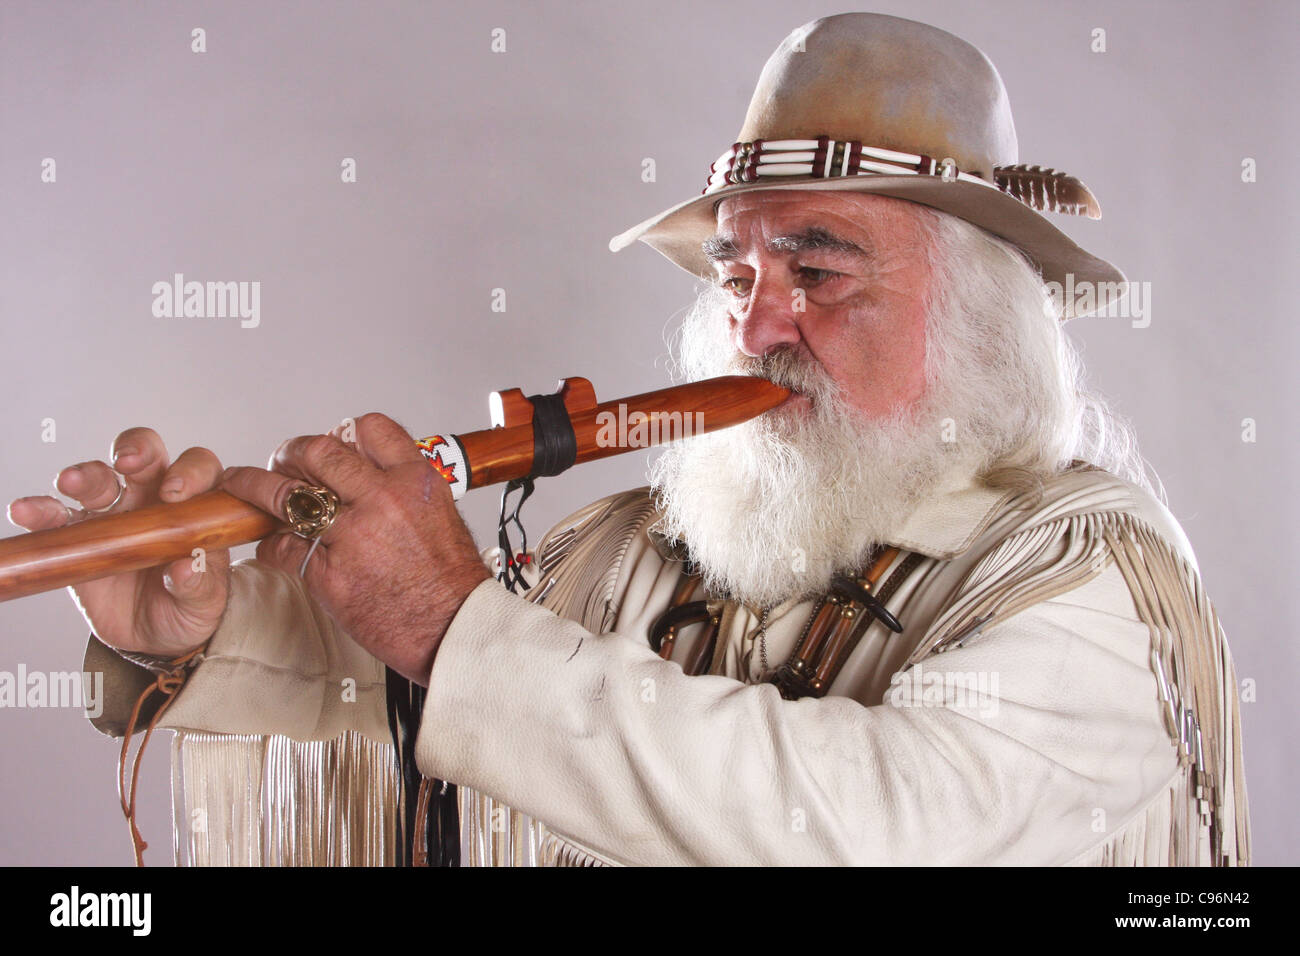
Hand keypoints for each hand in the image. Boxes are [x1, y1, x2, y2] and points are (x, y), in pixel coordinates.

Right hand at [6, 428, 231, 657]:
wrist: (152, 638)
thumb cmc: (188, 608)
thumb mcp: (205, 604)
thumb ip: (201, 585)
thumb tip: (190, 566)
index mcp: (195, 508)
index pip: (200, 471)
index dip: (192, 471)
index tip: (177, 492)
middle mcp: (155, 501)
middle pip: (148, 457)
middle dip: (138, 451)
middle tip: (128, 465)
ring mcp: (114, 515)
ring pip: (100, 478)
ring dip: (86, 474)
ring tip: (70, 482)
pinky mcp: (78, 536)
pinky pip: (56, 515)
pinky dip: (41, 510)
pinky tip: (27, 511)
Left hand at [221, 413, 491, 684]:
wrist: (454, 628)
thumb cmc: (450, 580)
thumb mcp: (440, 514)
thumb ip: (403, 489)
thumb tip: (366, 476)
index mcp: (413, 481)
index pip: (369, 429)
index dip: (342, 432)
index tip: (330, 442)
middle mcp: (382, 499)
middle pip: (318, 452)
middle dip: (290, 453)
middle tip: (279, 462)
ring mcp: (353, 536)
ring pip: (285, 495)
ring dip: (253, 487)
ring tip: (240, 486)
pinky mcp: (330, 574)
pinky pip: (282, 548)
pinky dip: (270, 545)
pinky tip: (272, 546)